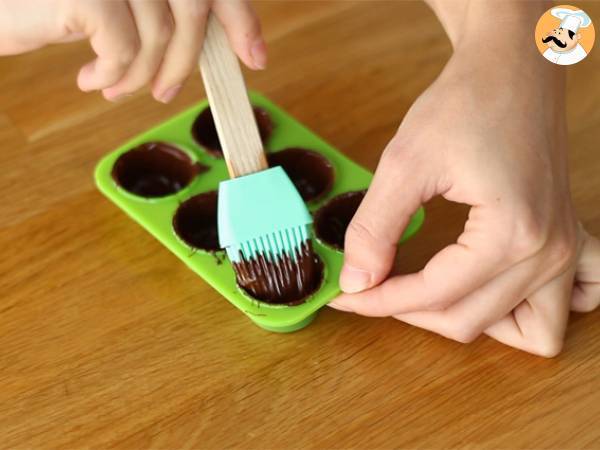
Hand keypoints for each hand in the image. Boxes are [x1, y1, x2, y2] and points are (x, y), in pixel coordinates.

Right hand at [0, 0, 264, 101]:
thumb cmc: (50, 4)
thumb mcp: (120, 7)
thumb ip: (164, 14)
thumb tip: (225, 46)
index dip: (240, 19)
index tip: (256, 59)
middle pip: (193, 9)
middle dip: (184, 62)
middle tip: (162, 94)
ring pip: (159, 35)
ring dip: (140, 76)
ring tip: (115, 89)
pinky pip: (122, 47)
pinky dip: (112, 74)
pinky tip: (90, 80)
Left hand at [328, 39, 599, 356]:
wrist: (512, 69)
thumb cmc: (464, 104)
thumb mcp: (405, 164)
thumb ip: (375, 229)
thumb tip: (356, 282)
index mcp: (512, 235)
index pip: (433, 295)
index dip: (379, 301)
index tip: (342, 297)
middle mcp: (548, 254)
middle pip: (468, 321)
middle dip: (408, 312)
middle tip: (367, 290)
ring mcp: (565, 250)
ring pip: (522, 331)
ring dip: (467, 321)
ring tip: (424, 297)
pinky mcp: (566, 239)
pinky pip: (565, 304)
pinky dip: (526, 313)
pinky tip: (494, 294)